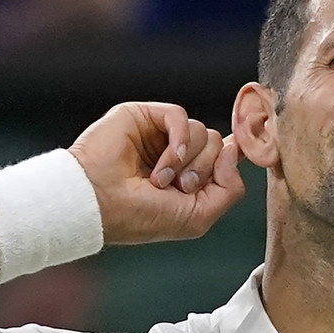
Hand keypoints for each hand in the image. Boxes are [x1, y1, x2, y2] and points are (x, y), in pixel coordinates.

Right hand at [68, 102, 244, 244]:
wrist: (97, 204)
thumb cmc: (140, 217)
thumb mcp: (198, 216)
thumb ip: (229, 189)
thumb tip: (234, 150)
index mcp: (187, 176)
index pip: (223, 156)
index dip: (233, 156)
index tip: (235, 158)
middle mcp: (175, 154)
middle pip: (216, 144)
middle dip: (204, 170)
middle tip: (179, 187)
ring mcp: (158, 135)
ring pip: (201, 131)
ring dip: (186, 161)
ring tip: (159, 180)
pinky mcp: (143, 116)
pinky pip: (179, 115)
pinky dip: (179, 139)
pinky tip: (165, 160)